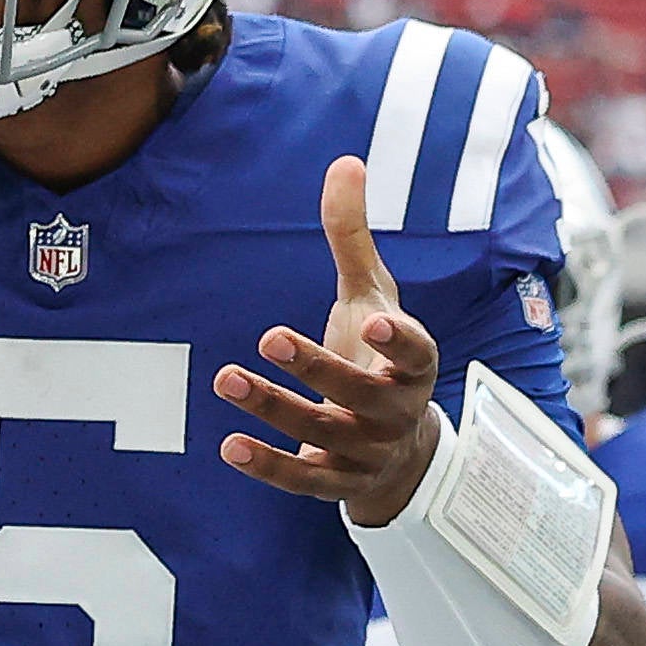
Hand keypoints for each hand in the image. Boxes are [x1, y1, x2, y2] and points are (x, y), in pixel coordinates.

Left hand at [216, 157, 441, 519]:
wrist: (398, 449)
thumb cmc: (379, 356)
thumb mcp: (372, 297)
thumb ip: (354, 238)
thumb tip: (345, 161)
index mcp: (415, 366)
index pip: (418, 354)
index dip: (400, 341)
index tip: (375, 322)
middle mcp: (395, 413)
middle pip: (360, 395)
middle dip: (317, 368)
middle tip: (269, 336)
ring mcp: (367, 453)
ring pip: (324, 436)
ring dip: (274, 409)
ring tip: (227, 378)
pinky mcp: (336, 484)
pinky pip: (303, 479)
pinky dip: (268, 465)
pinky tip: (228, 444)